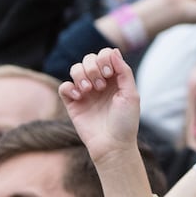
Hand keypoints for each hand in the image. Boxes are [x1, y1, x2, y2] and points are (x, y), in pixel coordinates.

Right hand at [60, 48, 141, 163]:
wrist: (112, 145)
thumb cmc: (125, 122)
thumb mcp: (131, 94)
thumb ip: (124, 71)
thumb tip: (114, 51)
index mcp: (114, 78)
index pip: (105, 54)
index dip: (104, 58)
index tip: (109, 74)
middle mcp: (99, 82)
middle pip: (88, 58)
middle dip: (93, 67)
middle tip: (101, 85)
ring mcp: (85, 93)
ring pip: (75, 69)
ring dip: (81, 75)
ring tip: (89, 90)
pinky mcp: (73, 104)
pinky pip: (64, 87)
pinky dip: (69, 87)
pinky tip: (79, 97)